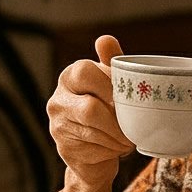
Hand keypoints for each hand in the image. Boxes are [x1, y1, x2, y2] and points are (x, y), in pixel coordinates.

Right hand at [46, 34, 134, 191]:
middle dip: (117, 120)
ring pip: (94, 133)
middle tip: (134, 125)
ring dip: (118, 137)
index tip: (126, 96)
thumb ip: (111, 61)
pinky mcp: (65, 150)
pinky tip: (117, 148)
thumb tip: (105, 40)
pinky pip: (94, 150)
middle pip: (89, 109)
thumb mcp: (111, 82)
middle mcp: (58, 100)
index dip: (108, 84)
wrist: (96, 148)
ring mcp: (58, 127)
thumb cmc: (106, 107)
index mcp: (69, 77)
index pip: (84, 72)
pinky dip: (112, 151)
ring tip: (130, 137)